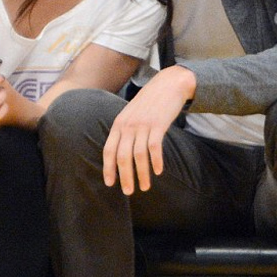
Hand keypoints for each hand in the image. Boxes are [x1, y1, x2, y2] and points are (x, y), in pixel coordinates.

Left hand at [102, 65, 195, 194]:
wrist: (168, 84)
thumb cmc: (150, 102)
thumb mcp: (131, 114)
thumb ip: (124, 130)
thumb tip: (120, 152)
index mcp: (119, 124)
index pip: (109, 150)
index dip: (108, 168)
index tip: (110, 184)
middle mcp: (128, 125)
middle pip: (122, 156)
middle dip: (124, 176)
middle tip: (128, 192)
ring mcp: (143, 124)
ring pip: (139, 155)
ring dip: (141, 174)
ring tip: (144, 187)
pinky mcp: (158, 124)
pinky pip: (154, 147)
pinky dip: (155, 161)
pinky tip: (158, 172)